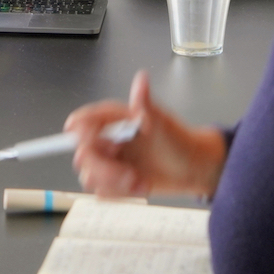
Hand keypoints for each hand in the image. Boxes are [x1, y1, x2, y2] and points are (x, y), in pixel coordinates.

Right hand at [65, 71, 226, 197]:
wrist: (194, 169)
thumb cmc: (180, 141)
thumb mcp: (162, 122)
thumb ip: (145, 103)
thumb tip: (141, 80)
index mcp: (116, 121)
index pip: (86, 121)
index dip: (80, 128)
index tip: (83, 136)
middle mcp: (108, 140)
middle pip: (83, 155)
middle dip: (104, 169)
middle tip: (128, 174)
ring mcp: (110, 162)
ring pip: (90, 177)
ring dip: (114, 184)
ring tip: (139, 181)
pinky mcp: (114, 182)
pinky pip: (101, 192)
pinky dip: (120, 194)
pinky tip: (140, 187)